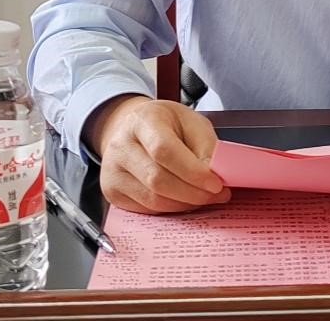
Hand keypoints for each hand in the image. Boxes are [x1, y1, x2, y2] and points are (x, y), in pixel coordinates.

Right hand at [84, 94, 230, 214]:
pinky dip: (171, 209)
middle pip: (157, 179)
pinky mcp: (112, 191)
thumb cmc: (166, 124)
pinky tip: (185, 200)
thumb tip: (215, 175)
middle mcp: (121, 145)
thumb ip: (205, 146)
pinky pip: (146, 209)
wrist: (134, 128)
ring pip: (152, 199)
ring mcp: (112, 170)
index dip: (192, 171)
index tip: (216, 184)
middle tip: (217, 194)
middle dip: (193, 193)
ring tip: (205, 197)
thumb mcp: (191, 121)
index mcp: (142, 120)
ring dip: (184, 204)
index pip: (164, 150)